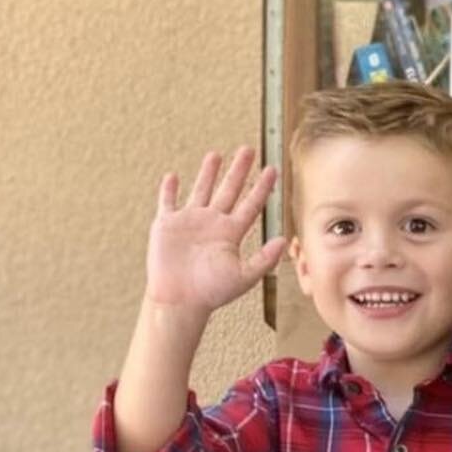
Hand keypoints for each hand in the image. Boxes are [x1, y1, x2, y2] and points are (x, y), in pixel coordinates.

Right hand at [145, 147, 284, 311]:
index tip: (273, 169)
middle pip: (229, 190)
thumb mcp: (244, 276)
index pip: (251, 204)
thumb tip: (284, 241)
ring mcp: (190, 222)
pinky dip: (169, 189)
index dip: (262, 187)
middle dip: (238, 170)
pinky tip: (172, 177)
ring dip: (208, 173)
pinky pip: (168, 202)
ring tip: (216, 154)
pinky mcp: (167, 225)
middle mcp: (213, 224)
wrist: (180, 301)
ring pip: (201, 190)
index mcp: (231, 233)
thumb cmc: (211, 293)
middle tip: (248, 150)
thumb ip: (264, 259)